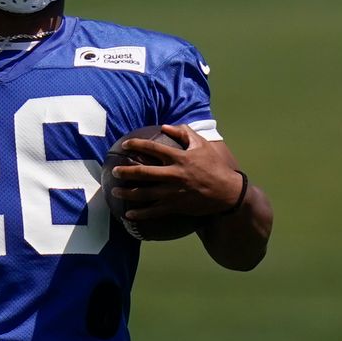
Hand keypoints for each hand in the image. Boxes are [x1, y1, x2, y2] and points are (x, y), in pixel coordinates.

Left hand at [108, 124, 242, 224]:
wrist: (227, 192)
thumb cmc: (214, 166)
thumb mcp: (202, 145)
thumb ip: (184, 133)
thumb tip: (165, 126)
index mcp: (179, 158)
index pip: (152, 148)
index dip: (136, 145)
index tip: (125, 145)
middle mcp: (173, 174)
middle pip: (143, 173)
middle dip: (126, 172)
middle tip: (114, 171)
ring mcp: (173, 192)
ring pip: (144, 194)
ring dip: (127, 193)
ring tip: (115, 192)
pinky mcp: (175, 206)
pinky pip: (153, 211)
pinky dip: (140, 214)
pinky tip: (128, 214)